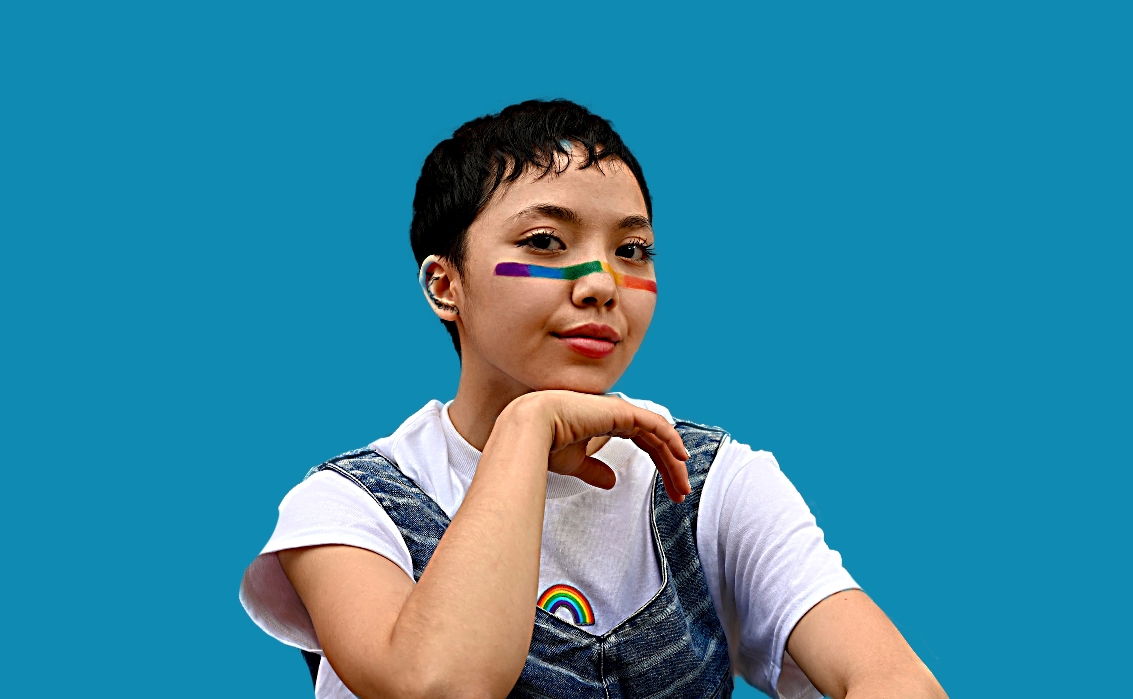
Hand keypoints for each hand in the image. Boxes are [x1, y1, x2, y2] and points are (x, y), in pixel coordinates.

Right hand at [504, 390, 691, 501]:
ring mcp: (620, 411)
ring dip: (674, 461)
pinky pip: (655, 425)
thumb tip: (610, 481)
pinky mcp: (621, 412)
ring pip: (659, 435)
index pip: (644, 442)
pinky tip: (681, 457)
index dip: (660, 465)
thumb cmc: (543, 444)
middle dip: (670, 468)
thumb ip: (594, 470)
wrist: (529, 429)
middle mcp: (616, 414)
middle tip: (681, 493)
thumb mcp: (574, 463)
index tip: (670, 490)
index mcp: (605, 422)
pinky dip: (671, 439)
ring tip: (683, 486)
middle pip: (655, 441)